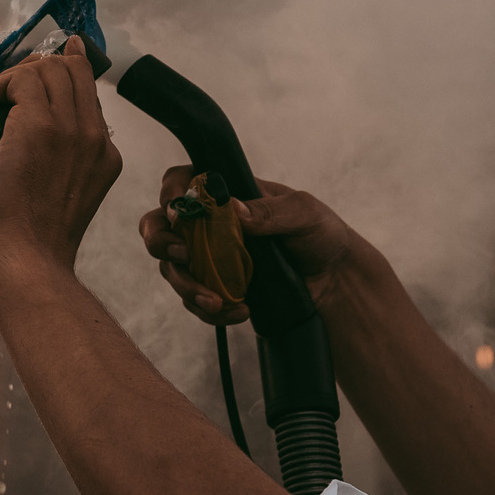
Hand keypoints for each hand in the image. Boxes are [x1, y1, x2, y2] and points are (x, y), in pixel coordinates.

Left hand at [0, 38, 122, 271]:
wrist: (26, 261)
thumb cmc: (31, 242)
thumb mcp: (62, 200)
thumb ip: (61, 167)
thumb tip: (26, 145)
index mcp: (105, 157)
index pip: (89, 94)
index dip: (66, 71)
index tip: (50, 58)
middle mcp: (94, 138)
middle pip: (74, 70)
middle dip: (36, 68)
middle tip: (4, 88)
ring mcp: (71, 129)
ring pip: (49, 68)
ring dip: (12, 79)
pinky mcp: (39, 126)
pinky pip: (19, 80)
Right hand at [137, 169, 369, 323]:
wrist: (335, 281)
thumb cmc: (320, 234)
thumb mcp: (304, 213)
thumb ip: (271, 210)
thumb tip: (234, 209)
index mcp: (226, 194)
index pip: (181, 182)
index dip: (170, 194)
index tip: (179, 213)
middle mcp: (208, 224)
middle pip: (159, 226)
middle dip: (161, 243)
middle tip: (183, 255)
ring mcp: (208, 257)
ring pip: (171, 268)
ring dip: (187, 286)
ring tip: (217, 301)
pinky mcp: (215, 287)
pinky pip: (193, 300)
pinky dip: (209, 309)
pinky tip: (239, 312)